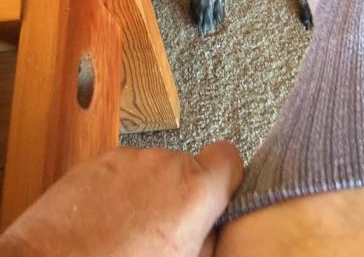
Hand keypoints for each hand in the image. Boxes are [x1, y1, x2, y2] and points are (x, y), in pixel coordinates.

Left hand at [0, 142, 242, 255]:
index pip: (229, 157)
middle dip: (180, 195)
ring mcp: (129, 159)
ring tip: (128, 234)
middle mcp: (165, 163)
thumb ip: (209, 242)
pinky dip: (119, 191)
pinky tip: (104, 224)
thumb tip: (213, 230)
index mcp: (195, 190)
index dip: (225, 178)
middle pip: (187, 169)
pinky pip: (122, 172)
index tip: (217, 199)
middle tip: (164, 234)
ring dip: (148, 193)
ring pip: (153, 170)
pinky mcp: (97, 161)